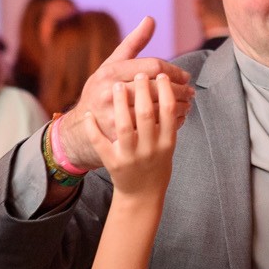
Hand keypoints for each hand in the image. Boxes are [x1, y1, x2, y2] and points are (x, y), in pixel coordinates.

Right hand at [56, 16, 192, 171]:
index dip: (173, 71)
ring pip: (156, 109)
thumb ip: (134, 43)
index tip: (185, 76)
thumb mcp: (112, 64)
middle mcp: (111, 92)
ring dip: (177, 107)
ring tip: (188, 104)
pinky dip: (168, 123)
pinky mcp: (120, 135)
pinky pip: (151, 127)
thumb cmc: (101, 89)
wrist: (81, 126)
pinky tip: (177, 118)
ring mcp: (114, 114)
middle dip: (178, 89)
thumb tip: (151, 19)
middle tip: (191, 91)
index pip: (152, 66)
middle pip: (156, 88)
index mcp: (111, 72)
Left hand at [87, 73, 178, 202]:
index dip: (167, 90)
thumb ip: (171, 119)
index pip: (168, 110)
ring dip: (120, 103)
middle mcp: (150, 148)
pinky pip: (100, 143)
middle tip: (140, 74)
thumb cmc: (157, 164)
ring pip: (124, 125)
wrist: (142, 195)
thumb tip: (180, 88)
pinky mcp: (112, 163)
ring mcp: (131, 156)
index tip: (163, 74)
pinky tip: (88, 114)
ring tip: (118, 85)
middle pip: (146, 113)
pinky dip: (92, 128)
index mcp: (166, 142)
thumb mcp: (169, 144)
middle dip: (143, 90)